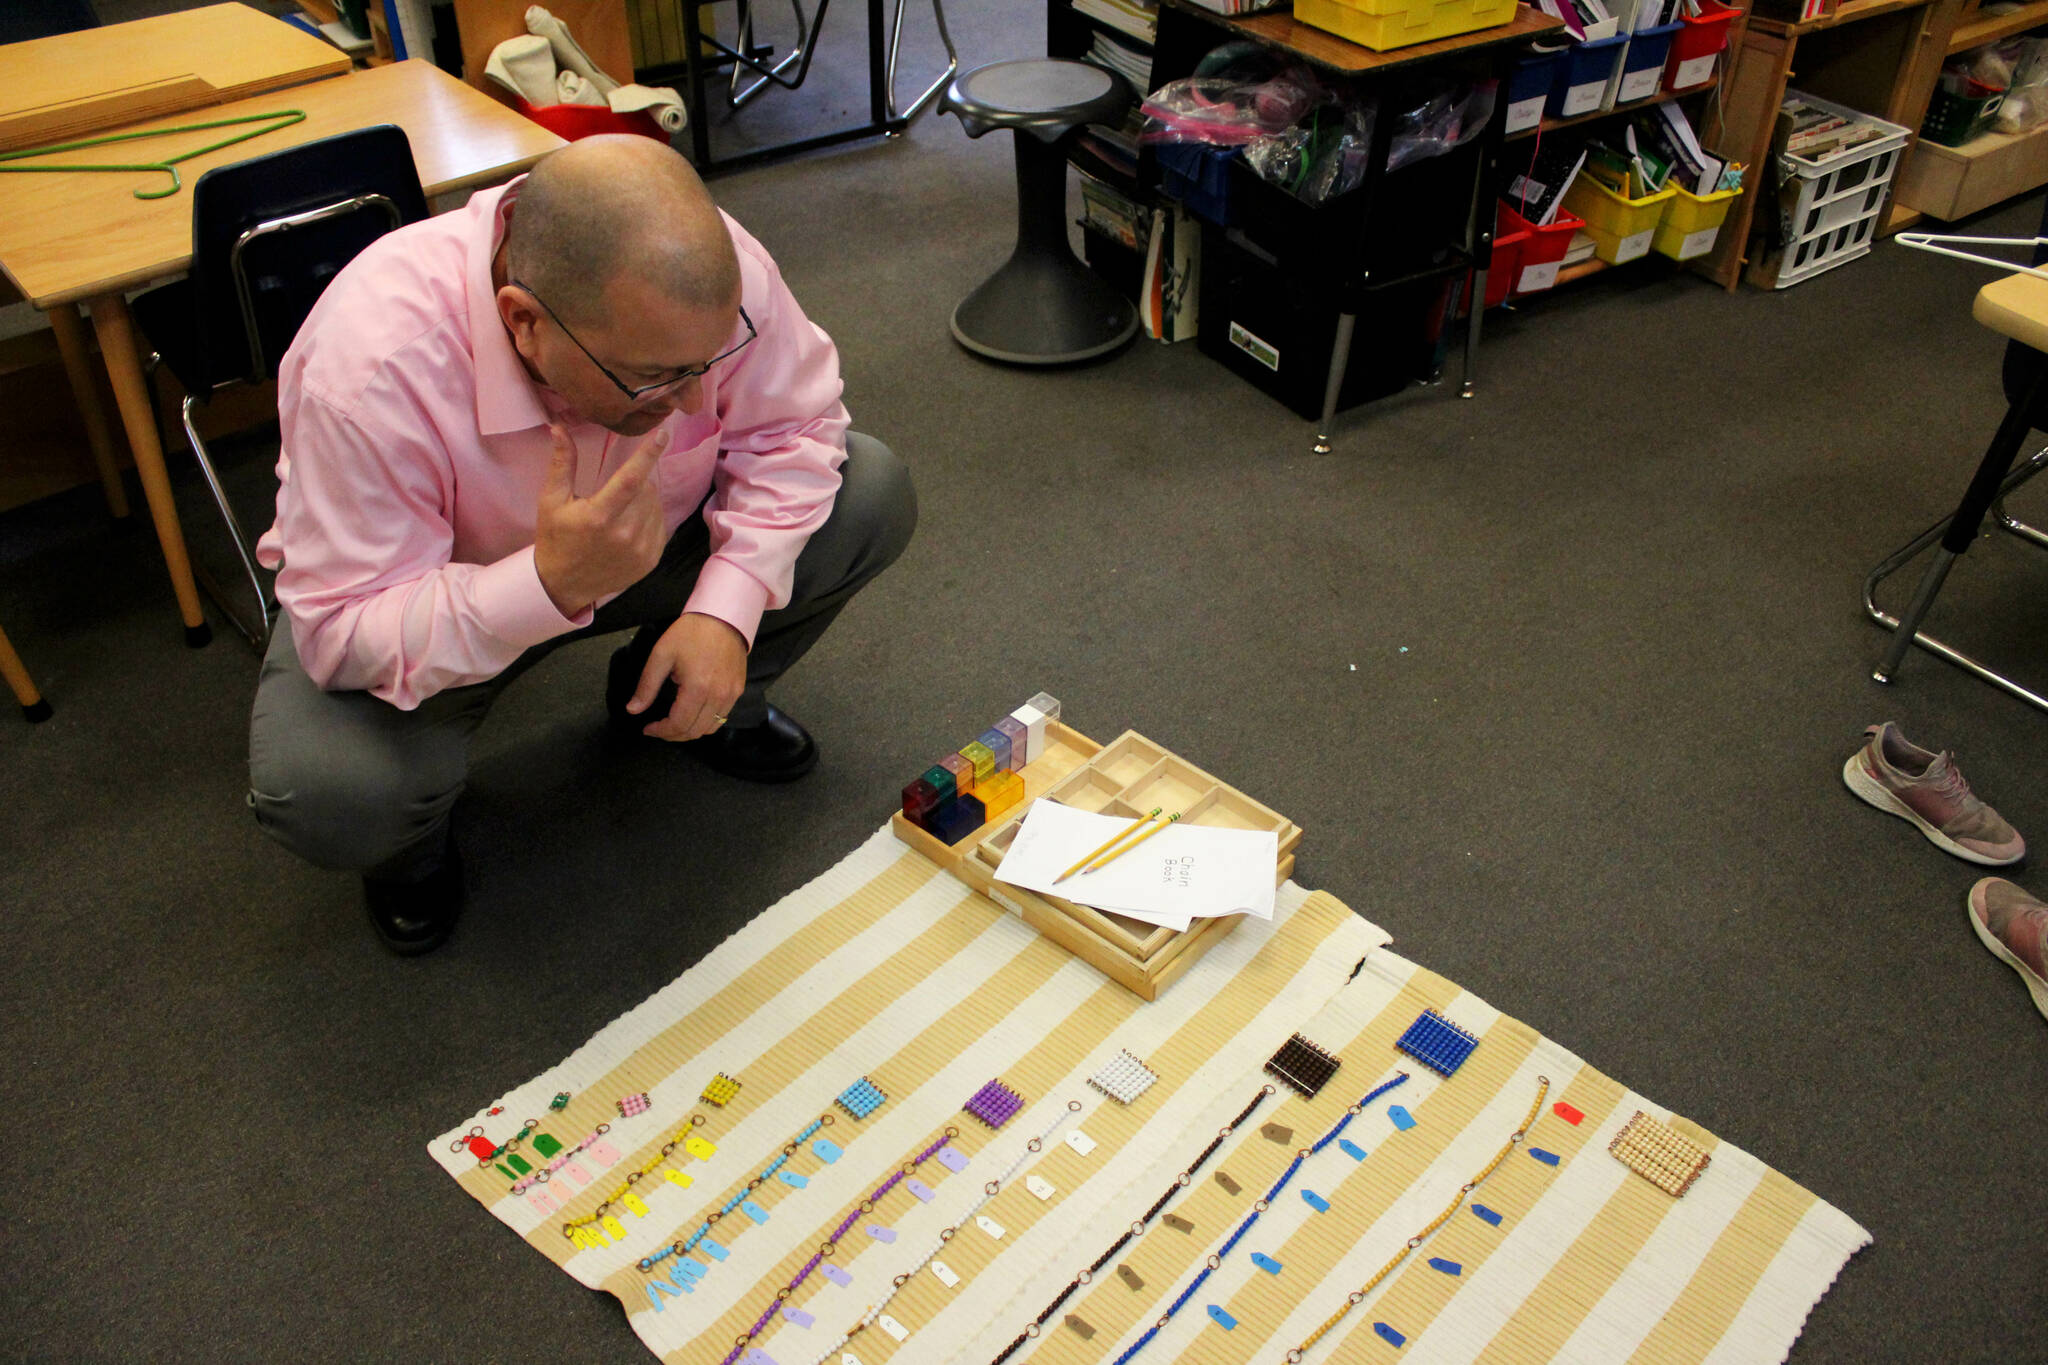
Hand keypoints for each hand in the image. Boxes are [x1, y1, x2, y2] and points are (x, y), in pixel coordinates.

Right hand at [534, 423, 668, 616]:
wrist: (563, 585)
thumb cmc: (555, 539)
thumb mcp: (552, 500)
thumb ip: (562, 464)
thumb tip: (559, 427)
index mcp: (599, 516)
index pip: (632, 479)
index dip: (648, 454)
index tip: (663, 434)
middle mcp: (625, 534)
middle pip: (646, 490)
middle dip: (637, 480)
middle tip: (616, 487)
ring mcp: (641, 550)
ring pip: (655, 506)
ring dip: (644, 499)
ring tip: (621, 508)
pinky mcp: (651, 561)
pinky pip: (660, 525)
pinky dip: (649, 517)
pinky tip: (630, 524)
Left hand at [628, 612, 748, 740]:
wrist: (723, 617)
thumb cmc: (691, 633)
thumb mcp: (661, 655)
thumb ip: (647, 686)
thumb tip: (633, 710)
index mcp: (697, 688)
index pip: (678, 724)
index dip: (660, 731)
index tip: (648, 728)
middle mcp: (717, 696)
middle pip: (694, 731)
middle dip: (673, 735)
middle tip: (659, 728)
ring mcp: (730, 695)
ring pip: (709, 729)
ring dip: (690, 731)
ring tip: (675, 723)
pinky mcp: (737, 691)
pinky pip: (721, 717)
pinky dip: (705, 722)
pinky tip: (693, 713)